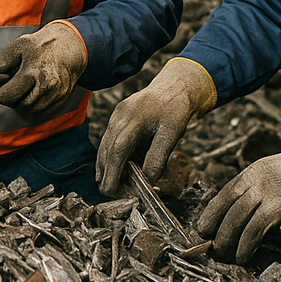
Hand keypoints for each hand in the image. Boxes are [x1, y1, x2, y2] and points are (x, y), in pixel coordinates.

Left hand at [0, 21, 86, 116]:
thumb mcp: (22, 44)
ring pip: (31, 111)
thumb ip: (5, 59)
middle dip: (10, 99)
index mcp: (34, 72)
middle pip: (20, 105)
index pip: (9, 95)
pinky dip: (33, 106)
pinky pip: (43, 112)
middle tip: (7, 88)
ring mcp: (57, 95)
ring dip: (21, 104)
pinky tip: (30, 93)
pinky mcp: (62, 99)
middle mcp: (47, 86)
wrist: (71, 46)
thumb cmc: (43, 44)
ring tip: (19, 90)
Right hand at [96, 57, 216, 194]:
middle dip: (105, 172)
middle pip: (107, 148)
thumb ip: (159, 157)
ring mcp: (116, 116)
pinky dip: (109, 156)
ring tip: (109, 185)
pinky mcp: (117, 118)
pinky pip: (109, 139)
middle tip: (108, 193)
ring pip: (105, 145)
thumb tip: (148, 181)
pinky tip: (111, 169)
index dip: (112, 171)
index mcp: (135, 118)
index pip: (118, 149)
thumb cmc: (175, 110)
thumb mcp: (173, 134)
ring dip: (105, 165)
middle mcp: (120, 116)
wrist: (173, 88)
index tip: (110, 190)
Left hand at [198, 134, 280, 263]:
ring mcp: (268, 192)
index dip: (212, 212)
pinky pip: (256, 229)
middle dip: (215, 228)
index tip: (203, 227)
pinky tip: (243, 256)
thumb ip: (264, 191)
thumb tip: (250, 215)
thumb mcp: (280, 176)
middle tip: (209, 246)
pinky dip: (246, 245)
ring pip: (238, 219)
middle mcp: (256, 179)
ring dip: (227, 240)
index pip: (225, 193)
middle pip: (227, 207)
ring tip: (223, 255)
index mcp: (254, 170)